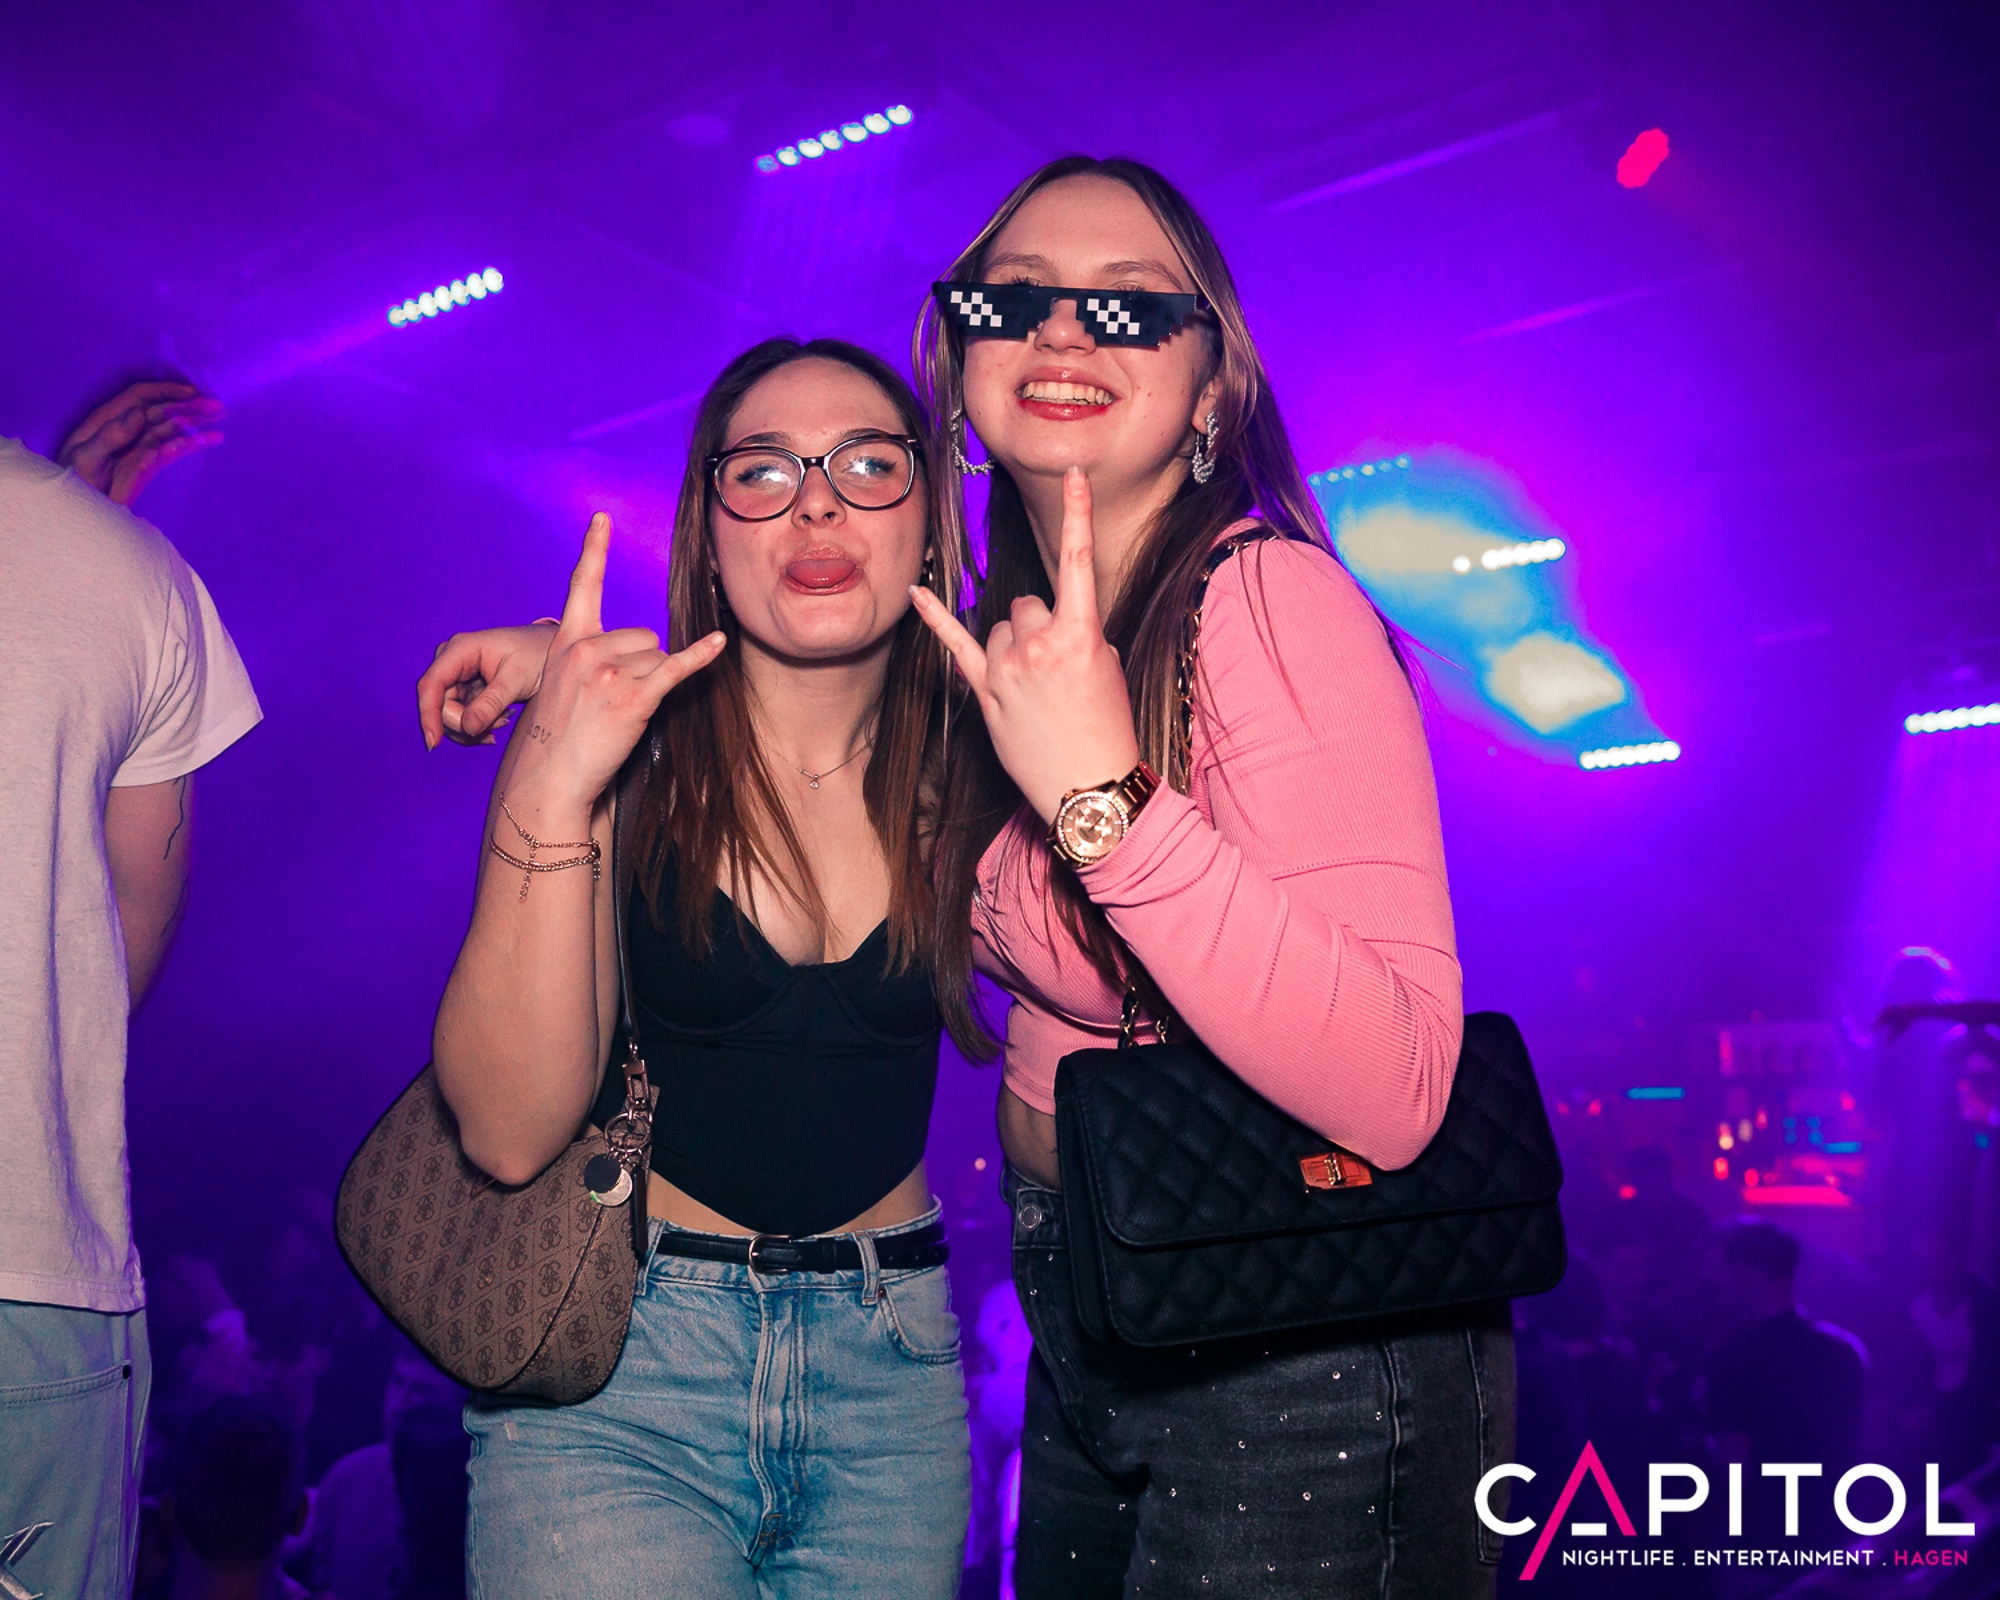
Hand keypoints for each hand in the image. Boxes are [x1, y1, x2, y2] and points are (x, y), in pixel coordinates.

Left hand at [57, 380, 224, 505]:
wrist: (72, 512)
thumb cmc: (73, 484)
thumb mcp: (84, 459)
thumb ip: (110, 436)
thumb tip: (138, 414)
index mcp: (106, 421)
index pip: (139, 397)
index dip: (166, 391)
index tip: (192, 393)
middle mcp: (124, 430)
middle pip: (160, 411)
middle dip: (189, 406)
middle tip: (217, 407)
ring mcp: (135, 447)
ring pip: (169, 429)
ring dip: (194, 423)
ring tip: (219, 422)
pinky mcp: (145, 465)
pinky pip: (169, 450)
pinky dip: (188, 444)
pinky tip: (206, 441)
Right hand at [418, 624, 558, 749]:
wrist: (553, 651)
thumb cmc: (538, 654)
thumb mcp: (518, 679)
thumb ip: (492, 703)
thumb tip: (467, 727)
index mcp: (460, 649)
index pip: (431, 685)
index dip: (428, 715)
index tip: (433, 744)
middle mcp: (452, 661)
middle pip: (440, 705)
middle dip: (465, 724)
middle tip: (500, 725)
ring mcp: (458, 676)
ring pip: (449, 715)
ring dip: (473, 727)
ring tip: (504, 719)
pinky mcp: (466, 690)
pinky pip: (461, 717)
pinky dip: (478, 726)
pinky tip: (500, 721)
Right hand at [505, 513, 725, 810]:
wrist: (549, 776)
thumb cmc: (557, 737)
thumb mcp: (559, 685)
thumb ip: (587, 657)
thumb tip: (636, 648)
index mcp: (567, 641)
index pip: (581, 585)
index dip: (593, 549)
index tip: (601, 517)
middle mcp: (587, 648)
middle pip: (643, 635)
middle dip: (641, 664)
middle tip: (615, 700)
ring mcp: (610, 672)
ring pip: (658, 657)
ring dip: (652, 683)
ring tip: (621, 712)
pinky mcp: (634, 697)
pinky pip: (676, 669)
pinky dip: (701, 656)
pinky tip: (719, 642)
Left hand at [910, 467, 1138, 821]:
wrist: (1090, 786)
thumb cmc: (1107, 728)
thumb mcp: (1107, 668)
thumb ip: (1078, 632)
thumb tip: (1051, 624)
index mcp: (1081, 634)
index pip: (1079, 561)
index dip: (1078, 512)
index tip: (1075, 472)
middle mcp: (1039, 644)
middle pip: (1027, 604)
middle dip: (1040, 625)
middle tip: (1057, 669)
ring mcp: (1006, 667)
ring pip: (1001, 628)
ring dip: (1014, 646)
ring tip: (1036, 689)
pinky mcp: (985, 690)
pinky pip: (955, 644)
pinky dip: (935, 618)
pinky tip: (915, 594)